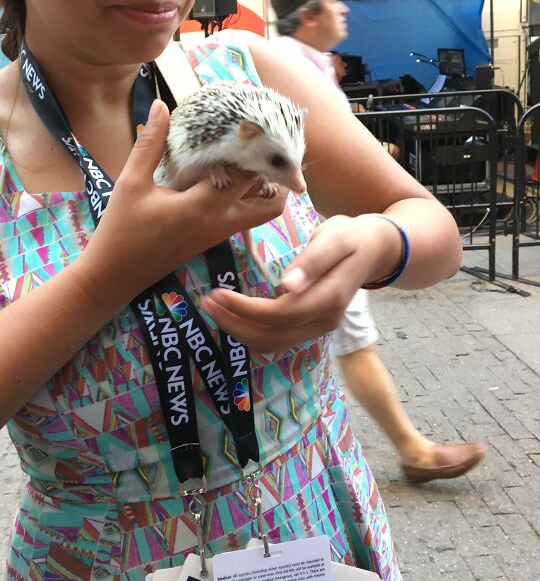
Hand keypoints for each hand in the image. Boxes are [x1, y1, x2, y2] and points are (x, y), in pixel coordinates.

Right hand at [83, 100, 287, 296]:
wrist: (115, 276)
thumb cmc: (120, 229)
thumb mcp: (131, 183)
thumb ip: (149, 144)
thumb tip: (161, 106)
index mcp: (202, 206)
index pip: (246, 175)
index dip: (253, 150)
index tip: (251, 125)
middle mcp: (220, 223)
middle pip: (271, 201)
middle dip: (270, 172)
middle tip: (258, 144)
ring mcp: (219, 235)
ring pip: (262, 213)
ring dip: (263, 189)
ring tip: (246, 160)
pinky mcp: (212, 240)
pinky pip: (244, 218)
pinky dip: (247, 199)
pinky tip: (227, 177)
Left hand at [198, 214, 400, 353]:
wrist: (373, 249)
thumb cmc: (350, 237)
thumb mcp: (335, 237)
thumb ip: (313, 260)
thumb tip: (287, 286)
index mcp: (329, 298)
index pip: (281, 314)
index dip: (246, 310)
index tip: (218, 294)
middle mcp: (324, 320)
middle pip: (273, 336)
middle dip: (235, 324)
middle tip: (206, 303)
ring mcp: (319, 326)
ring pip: (273, 343)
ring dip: (240, 330)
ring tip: (213, 309)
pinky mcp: (311, 325)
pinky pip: (277, 337)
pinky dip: (251, 329)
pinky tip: (232, 314)